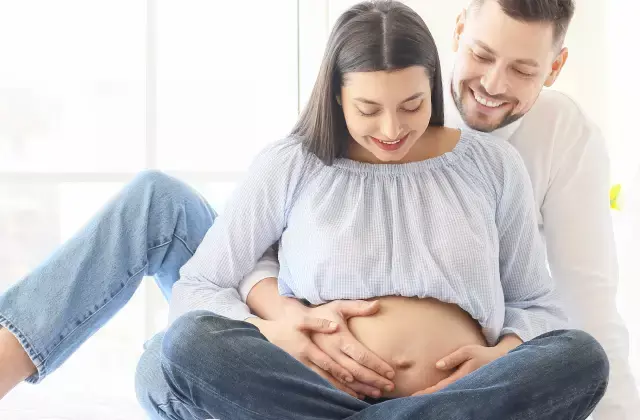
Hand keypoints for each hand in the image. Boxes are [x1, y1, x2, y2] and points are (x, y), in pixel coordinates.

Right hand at [247, 315, 363, 398]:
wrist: (271, 335)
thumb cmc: (289, 325)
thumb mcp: (302, 320)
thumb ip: (319, 323)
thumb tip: (335, 326)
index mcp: (307, 348)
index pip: (325, 362)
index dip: (337, 370)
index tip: (351, 377)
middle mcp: (306, 362)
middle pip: (329, 377)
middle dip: (348, 385)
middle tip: (366, 390)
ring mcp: (304, 369)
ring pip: (326, 383)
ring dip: (343, 391)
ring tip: (361, 397)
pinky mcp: (304, 373)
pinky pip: (321, 384)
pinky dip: (334, 390)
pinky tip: (348, 395)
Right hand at [307, 300, 395, 398]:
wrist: (291, 321)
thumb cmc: (320, 312)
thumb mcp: (338, 306)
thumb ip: (357, 307)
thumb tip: (377, 305)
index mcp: (339, 338)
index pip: (362, 355)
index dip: (377, 365)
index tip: (391, 372)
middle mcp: (331, 352)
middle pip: (356, 371)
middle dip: (374, 380)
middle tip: (390, 386)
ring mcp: (322, 362)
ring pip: (345, 380)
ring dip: (362, 388)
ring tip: (378, 393)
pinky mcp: (316, 368)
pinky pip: (333, 383)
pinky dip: (346, 391)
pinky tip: (358, 395)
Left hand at [411, 344, 502, 395]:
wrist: (499, 361)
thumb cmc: (482, 354)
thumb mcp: (467, 351)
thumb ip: (452, 358)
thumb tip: (437, 365)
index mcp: (461, 376)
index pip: (440, 387)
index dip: (427, 392)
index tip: (414, 395)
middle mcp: (462, 385)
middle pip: (442, 394)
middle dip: (428, 397)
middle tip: (411, 400)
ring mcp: (465, 387)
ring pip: (446, 394)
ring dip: (434, 396)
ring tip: (419, 398)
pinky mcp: (466, 386)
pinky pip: (452, 391)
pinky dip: (441, 393)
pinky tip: (434, 394)